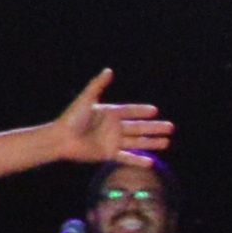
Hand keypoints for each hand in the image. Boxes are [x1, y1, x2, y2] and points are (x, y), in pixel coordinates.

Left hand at [52, 74, 169, 163]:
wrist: (60, 139)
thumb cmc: (71, 118)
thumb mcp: (86, 99)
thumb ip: (98, 85)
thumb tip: (109, 70)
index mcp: (109, 113)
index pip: (130, 111)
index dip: (142, 111)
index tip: (155, 111)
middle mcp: (113, 127)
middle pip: (138, 127)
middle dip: (154, 128)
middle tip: (171, 127)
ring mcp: (112, 141)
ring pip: (137, 142)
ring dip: (151, 143)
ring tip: (167, 142)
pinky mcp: (108, 154)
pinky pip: (126, 157)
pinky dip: (138, 160)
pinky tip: (151, 162)